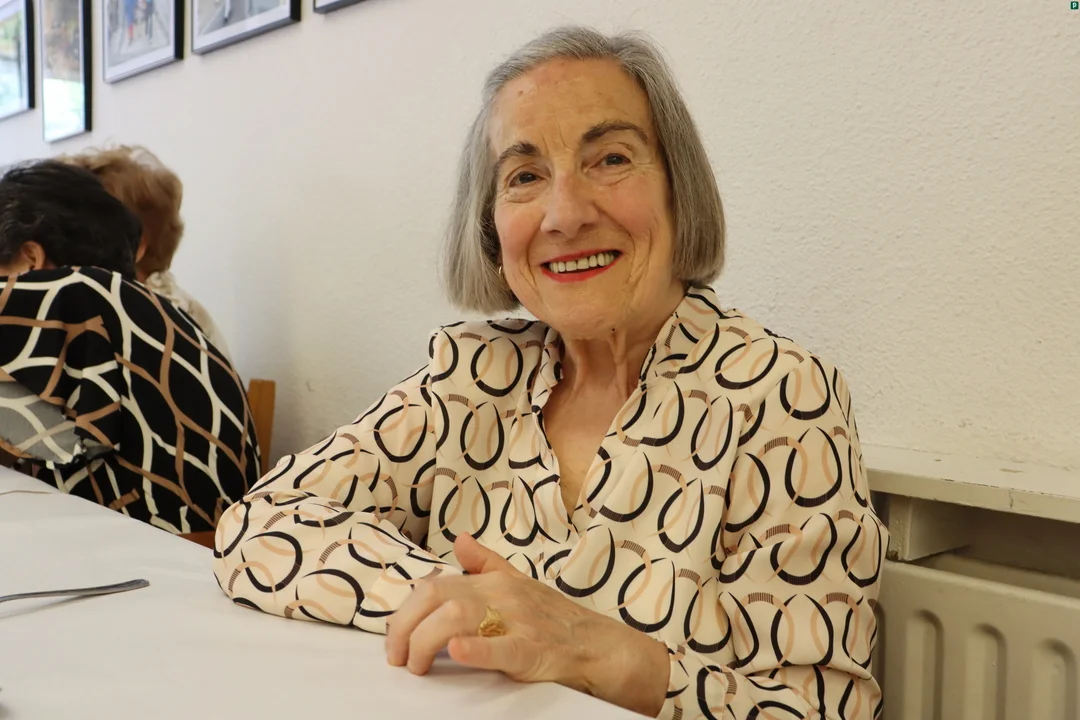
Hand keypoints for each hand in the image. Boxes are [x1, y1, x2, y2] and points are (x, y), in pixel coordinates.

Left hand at [384, 535, 669, 715]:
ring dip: (425, 642)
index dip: (406, 611)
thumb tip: (461, 541)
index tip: (396, 637)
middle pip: (435, 597)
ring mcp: (518, 621)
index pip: (434, 585)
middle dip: (405, 627)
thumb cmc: (556, 619)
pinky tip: (456, 651)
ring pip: (457, 617)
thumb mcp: (518, 583)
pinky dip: (476, 649)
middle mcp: (502, 595)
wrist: (600, 646)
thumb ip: (485, 564)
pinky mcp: (533, 651)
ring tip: (417, 665)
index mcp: (493, 581)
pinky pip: (501, 647)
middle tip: (397, 656)